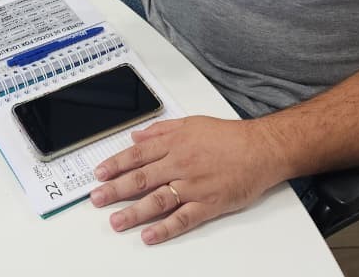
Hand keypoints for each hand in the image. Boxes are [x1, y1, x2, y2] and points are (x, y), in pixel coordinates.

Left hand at [90, 116, 287, 244]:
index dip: (115, 165)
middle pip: (141, 178)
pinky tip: (150, 235)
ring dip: (134, 212)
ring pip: (158, 200)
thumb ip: (161, 130)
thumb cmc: (229, 136)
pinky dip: (165, 228)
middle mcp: (180, 164)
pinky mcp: (209, 204)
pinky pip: (183, 219)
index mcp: (174, 144)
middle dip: (115, 190)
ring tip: (116, 221)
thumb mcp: (191, 123)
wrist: (261, 149)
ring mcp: (194, 186)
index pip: (136, 155)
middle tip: (97, 199)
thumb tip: (137, 136)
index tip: (99, 174)